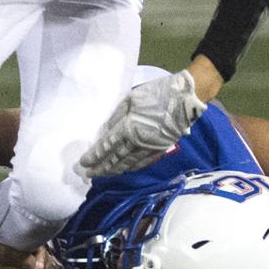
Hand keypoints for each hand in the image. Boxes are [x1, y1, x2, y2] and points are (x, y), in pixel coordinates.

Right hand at [0, 236, 45, 268]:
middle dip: (36, 259)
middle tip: (32, 245)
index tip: (36, 243)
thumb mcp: (4, 253)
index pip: (39, 268)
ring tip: (25, 250)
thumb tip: (41, 266)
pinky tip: (18, 258)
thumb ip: (24, 259)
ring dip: (30, 263)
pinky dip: (23, 268)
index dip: (39, 254)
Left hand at [78, 69, 207, 176]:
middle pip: (115, 160)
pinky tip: (123, 170)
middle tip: (87, 174)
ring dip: (113, 171)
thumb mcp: (131, 99)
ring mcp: (150, 149)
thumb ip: (117, 116)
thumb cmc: (157, 94)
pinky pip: (142, 163)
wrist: (185, 99)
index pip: (107, 147)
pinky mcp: (160, 150)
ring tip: (102, 175)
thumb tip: (106, 130)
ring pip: (128, 164)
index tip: (83, 162)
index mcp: (129, 129)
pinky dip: (130, 169)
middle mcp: (138, 143)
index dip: (94, 156)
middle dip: (100, 168)